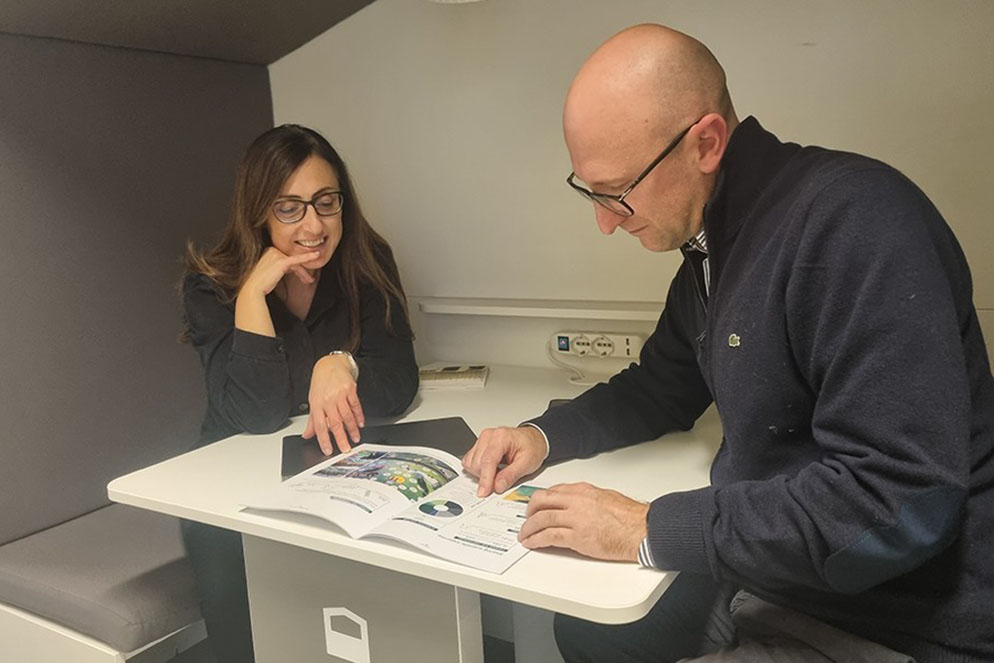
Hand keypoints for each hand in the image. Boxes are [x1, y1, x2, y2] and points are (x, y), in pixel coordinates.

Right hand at [240, 246, 319, 297]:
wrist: (253, 289)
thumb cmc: (261, 283)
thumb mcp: (272, 271)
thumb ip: (281, 267)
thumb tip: (294, 268)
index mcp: (268, 251)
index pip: (286, 258)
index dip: (295, 268)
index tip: (301, 276)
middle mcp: (272, 250)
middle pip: (292, 260)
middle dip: (301, 271)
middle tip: (308, 279)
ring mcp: (277, 254)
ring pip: (296, 263)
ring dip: (304, 273)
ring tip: (309, 280)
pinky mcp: (282, 261)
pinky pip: (298, 259)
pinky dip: (308, 257)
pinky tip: (316, 255)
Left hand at [303, 354, 364, 454]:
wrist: (330, 364)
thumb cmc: (321, 383)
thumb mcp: (313, 400)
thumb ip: (312, 420)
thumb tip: (307, 435)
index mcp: (317, 404)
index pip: (320, 426)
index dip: (324, 440)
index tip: (328, 450)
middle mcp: (328, 400)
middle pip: (335, 423)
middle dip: (341, 438)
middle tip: (346, 449)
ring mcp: (340, 394)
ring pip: (347, 416)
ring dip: (352, 429)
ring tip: (355, 438)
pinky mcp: (350, 389)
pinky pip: (356, 406)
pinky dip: (359, 416)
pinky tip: (360, 424)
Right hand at [462, 426, 546, 496]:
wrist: (533, 439)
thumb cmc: (532, 447)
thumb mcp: (527, 463)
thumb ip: (511, 475)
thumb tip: (497, 486)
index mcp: (501, 437)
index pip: (488, 461)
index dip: (485, 479)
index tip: (484, 492)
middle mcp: (488, 436)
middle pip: (476, 464)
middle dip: (486, 477)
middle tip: (502, 478)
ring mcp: (482, 440)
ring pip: (471, 463)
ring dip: (481, 473)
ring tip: (498, 471)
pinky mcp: (478, 445)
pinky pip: (469, 461)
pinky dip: (478, 469)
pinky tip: (491, 469)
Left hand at [518, 482, 648, 561]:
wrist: (641, 529)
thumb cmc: (629, 516)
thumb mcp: (605, 497)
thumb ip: (587, 499)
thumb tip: (576, 506)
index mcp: (583, 490)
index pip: (553, 491)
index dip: (541, 500)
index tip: (536, 506)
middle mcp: (576, 501)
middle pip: (542, 501)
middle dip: (529, 511)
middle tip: (526, 519)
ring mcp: (575, 519)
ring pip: (541, 519)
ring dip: (529, 528)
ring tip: (524, 535)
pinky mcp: (577, 537)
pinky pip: (549, 536)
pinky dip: (536, 540)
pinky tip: (532, 543)